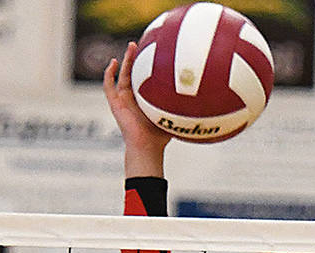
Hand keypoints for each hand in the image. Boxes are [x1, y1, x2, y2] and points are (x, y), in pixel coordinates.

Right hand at [103, 42, 171, 177]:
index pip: (146, 77)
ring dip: (125, 60)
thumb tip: (205, 97)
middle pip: (133, 72)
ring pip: (121, 75)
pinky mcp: (114, 104)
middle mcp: (134, 98)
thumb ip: (184, 106)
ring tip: (131, 46)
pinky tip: (113, 62)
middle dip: (136, 57)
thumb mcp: (174, 115)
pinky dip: (108, 74)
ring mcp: (123, 100)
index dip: (148, 64)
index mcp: (145, 99)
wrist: (146, 146)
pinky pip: (108, 86)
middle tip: (141, 43)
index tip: (155, 50)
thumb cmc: (160, 135)